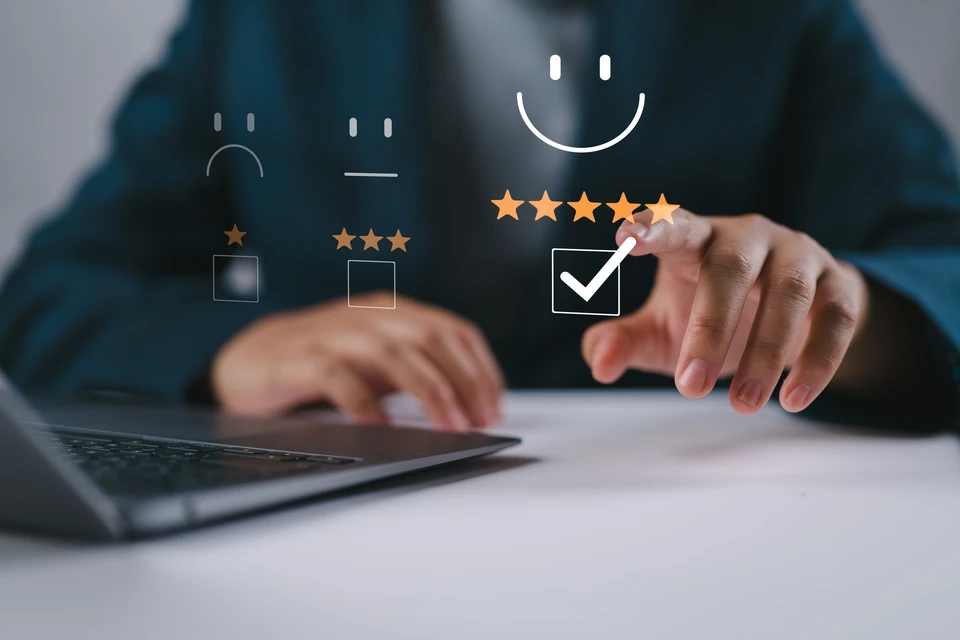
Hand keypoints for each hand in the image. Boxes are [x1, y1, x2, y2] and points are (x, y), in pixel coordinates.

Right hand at [212, 293, 503, 428]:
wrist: (247, 362)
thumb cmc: (321, 363)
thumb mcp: (378, 362)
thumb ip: (417, 370)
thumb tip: (470, 405)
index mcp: (393, 313)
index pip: (453, 330)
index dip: (481, 368)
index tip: (494, 407)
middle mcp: (368, 317)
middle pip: (431, 338)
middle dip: (463, 381)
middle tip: (479, 421)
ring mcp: (332, 334)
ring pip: (392, 352)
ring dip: (428, 390)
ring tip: (448, 425)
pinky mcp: (298, 360)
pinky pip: (338, 376)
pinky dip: (365, 402)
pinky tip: (383, 427)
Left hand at [583, 210, 870, 413]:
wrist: (793, 314)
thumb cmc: (711, 313)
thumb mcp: (661, 330)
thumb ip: (625, 341)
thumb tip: (599, 363)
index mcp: (697, 239)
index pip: (674, 226)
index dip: (652, 228)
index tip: (625, 237)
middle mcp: (748, 237)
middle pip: (730, 268)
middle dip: (708, 329)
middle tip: (689, 386)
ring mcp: (798, 256)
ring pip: (787, 294)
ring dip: (763, 354)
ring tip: (741, 405)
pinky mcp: (839, 284)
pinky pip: (835, 318)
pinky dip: (817, 360)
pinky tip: (794, 398)